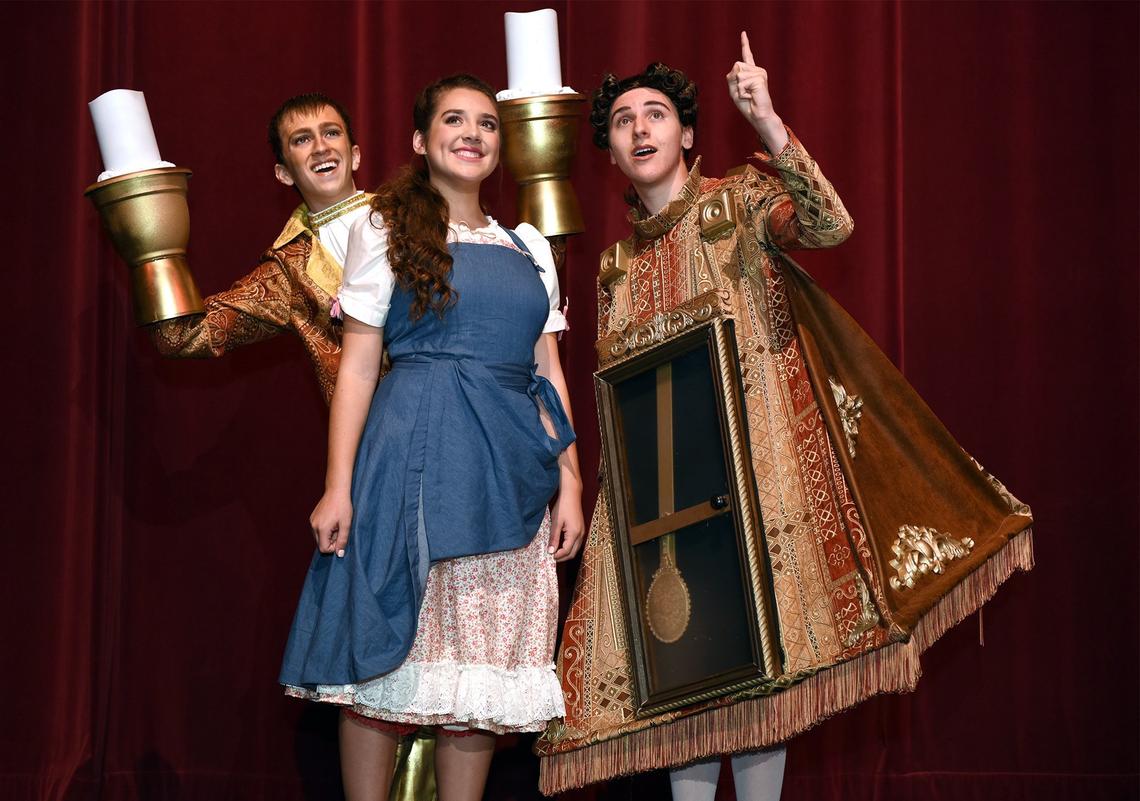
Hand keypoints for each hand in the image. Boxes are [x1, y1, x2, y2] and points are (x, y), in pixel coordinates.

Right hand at [310, 488, 351, 556]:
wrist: (336, 491)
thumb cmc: (343, 507)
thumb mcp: (346, 525)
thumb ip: (342, 540)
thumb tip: (339, 554)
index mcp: (321, 529)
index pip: (324, 549)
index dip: (334, 547)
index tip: (341, 537)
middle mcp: (313, 526)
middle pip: (320, 544)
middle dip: (331, 541)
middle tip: (339, 529)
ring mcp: (311, 521)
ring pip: (319, 537)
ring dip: (328, 535)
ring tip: (336, 524)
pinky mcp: (312, 518)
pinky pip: (317, 530)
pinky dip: (325, 529)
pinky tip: (332, 520)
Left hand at [548, 485, 584, 562]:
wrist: (572, 495)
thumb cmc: (563, 506)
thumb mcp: (556, 523)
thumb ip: (554, 538)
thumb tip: (551, 551)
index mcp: (575, 534)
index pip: (567, 551)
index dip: (558, 556)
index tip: (549, 557)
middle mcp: (581, 535)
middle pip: (573, 553)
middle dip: (563, 557)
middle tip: (552, 557)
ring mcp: (582, 532)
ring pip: (575, 548)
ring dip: (566, 553)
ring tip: (555, 552)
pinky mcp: (581, 529)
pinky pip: (576, 543)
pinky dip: (569, 547)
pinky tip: (561, 544)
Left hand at [726, 31, 787, 151]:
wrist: (758, 115)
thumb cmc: (747, 105)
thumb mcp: (733, 91)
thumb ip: (731, 77)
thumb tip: (737, 66)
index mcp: (751, 72)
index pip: (747, 55)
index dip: (745, 44)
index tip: (743, 33)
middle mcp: (757, 70)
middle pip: (736, 66)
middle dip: (734, 82)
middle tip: (744, 93)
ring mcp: (760, 73)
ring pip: (739, 74)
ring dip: (739, 88)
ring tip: (749, 95)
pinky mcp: (760, 79)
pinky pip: (742, 82)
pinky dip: (743, 92)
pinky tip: (751, 96)